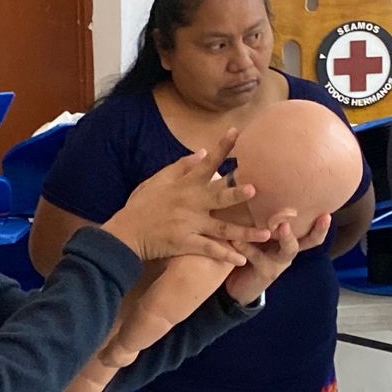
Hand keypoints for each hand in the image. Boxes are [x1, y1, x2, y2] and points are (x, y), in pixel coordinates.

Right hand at [101, 139, 269, 263]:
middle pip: (218, 197)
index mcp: (184, 186)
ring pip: (222, 228)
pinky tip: (242, 259)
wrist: (125, 234)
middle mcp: (189, 204)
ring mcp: (188, 225)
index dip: (222, 147)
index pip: (206, 163)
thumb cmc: (141, 206)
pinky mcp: (185, 244)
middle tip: (255, 190)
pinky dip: (226, 255)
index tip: (237, 132)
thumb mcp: (156, 181)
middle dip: (236, 194)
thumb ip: (180, 167)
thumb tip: (202, 152)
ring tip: (266, 233)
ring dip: (244, 232)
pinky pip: (209, 250)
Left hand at [225, 211, 331, 305]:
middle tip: (322, 217)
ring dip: (286, 237)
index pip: (311, 232)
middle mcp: (288, 252)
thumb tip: (262, 188)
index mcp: (290, 241)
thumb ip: (263, 218)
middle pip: (309, 242)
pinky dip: (246, 247)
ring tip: (281, 225)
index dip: (322, 225)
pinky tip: (236, 239)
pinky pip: (257, 257)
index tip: (328, 213)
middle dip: (317, 230)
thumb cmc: (248, 250)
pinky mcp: (264, 272)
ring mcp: (278, 263)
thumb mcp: (258, 233)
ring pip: (288, 250)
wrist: (237, 285)